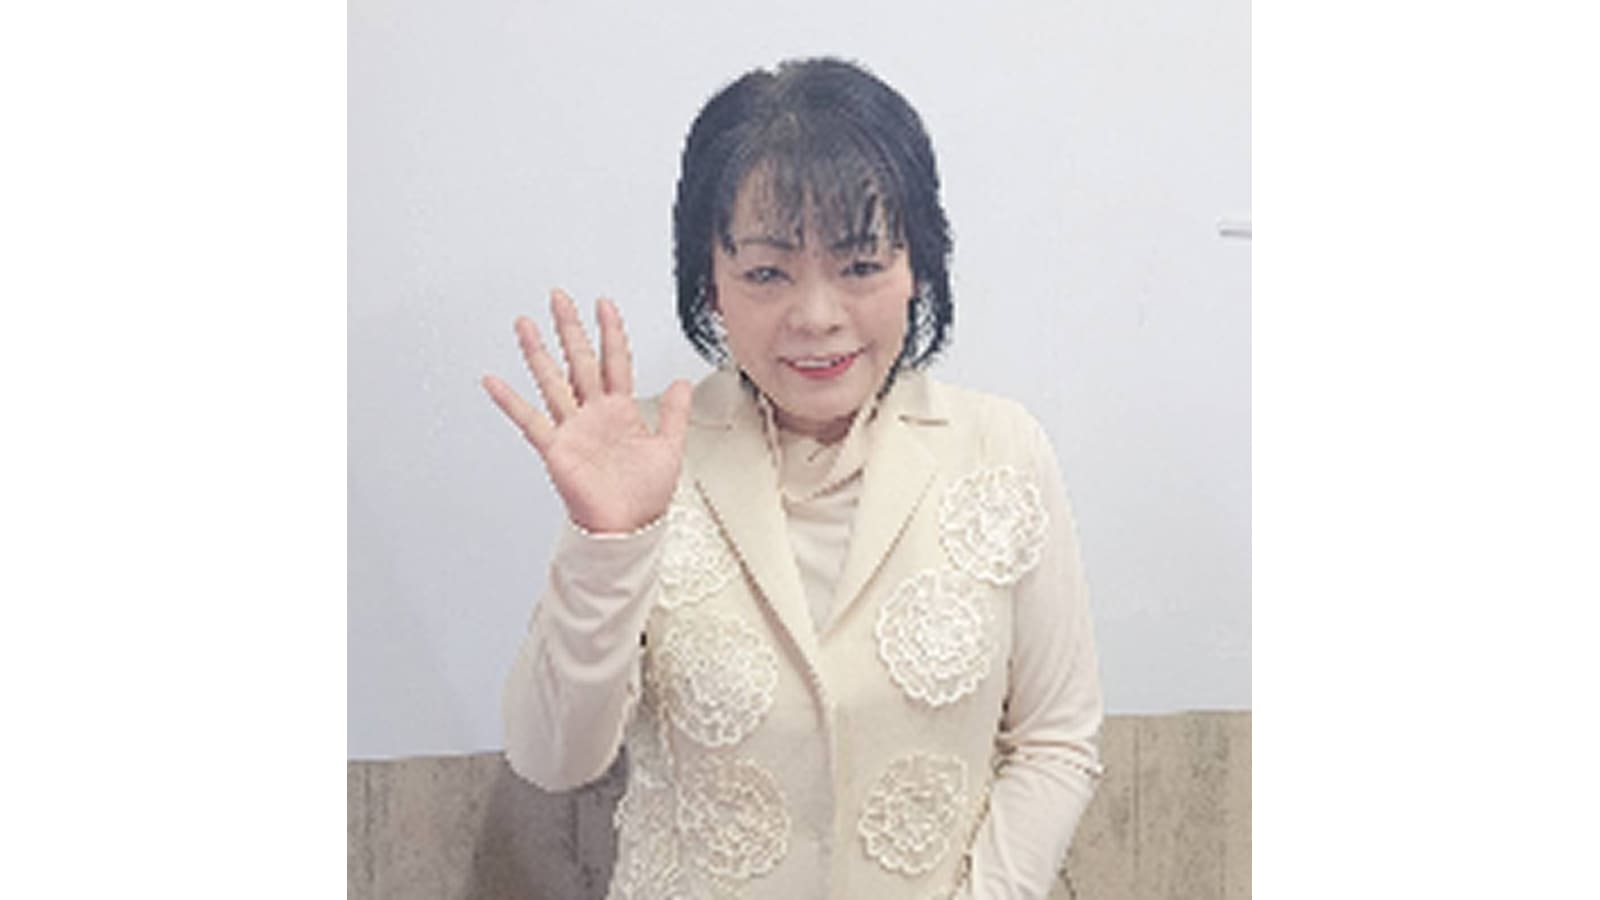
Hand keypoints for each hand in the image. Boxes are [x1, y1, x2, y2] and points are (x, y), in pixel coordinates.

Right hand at [482, 289, 691, 533]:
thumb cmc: (645, 496)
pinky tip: (493, 380)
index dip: (610, 332)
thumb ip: (673, 414)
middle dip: (569, 327)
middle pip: (579, 360)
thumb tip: (681, 382)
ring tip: (525, 324)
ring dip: (538, 352)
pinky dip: (510, 401)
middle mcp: (593, 414)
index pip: (614, 360)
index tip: (603, 303)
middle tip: (558, 297)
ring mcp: (572, 428)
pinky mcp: (555, 448)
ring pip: (552, 381)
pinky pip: (530, 420)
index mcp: (621, 411)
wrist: (628, 528)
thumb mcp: (669, 448)